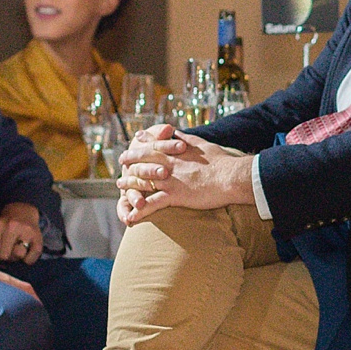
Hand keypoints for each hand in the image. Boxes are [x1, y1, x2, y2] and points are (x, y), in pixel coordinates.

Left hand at [0, 201, 45, 263]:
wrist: (23, 213)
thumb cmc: (4, 226)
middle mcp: (12, 226)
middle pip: (4, 255)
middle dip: (3, 258)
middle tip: (5, 254)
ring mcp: (27, 232)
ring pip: (18, 255)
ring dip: (15, 258)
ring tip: (14, 253)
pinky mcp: (38, 239)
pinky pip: (31, 258)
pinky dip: (28, 260)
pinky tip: (25, 255)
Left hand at [116, 132, 254, 225]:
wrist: (230, 176)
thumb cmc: (220, 160)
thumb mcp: (201, 144)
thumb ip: (185, 138)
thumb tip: (176, 132)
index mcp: (175, 153)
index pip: (152, 147)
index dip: (139, 147)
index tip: (131, 146)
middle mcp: (169, 165)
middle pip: (142, 163)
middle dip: (129, 164)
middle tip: (120, 166)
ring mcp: (170, 180)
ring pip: (143, 182)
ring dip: (129, 186)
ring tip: (120, 189)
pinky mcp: (175, 195)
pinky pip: (153, 204)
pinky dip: (141, 211)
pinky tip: (131, 217)